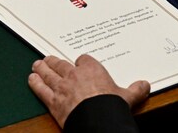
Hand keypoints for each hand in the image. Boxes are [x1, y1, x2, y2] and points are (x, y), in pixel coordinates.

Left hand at [28, 54, 149, 127]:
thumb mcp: (128, 96)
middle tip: (49, 58)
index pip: (84, 59)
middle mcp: (75, 75)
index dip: (82, 61)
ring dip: (42, 68)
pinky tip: (31, 80)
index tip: (81, 62)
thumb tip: (145, 85)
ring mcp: (62, 87)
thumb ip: (136, 89)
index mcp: (93, 70)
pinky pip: (41, 89)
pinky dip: (35, 84)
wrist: (97, 119)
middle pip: (61, 63)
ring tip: (37, 64)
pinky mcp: (53, 101)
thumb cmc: (110, 106)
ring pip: (49, 73)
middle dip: (55, 61)